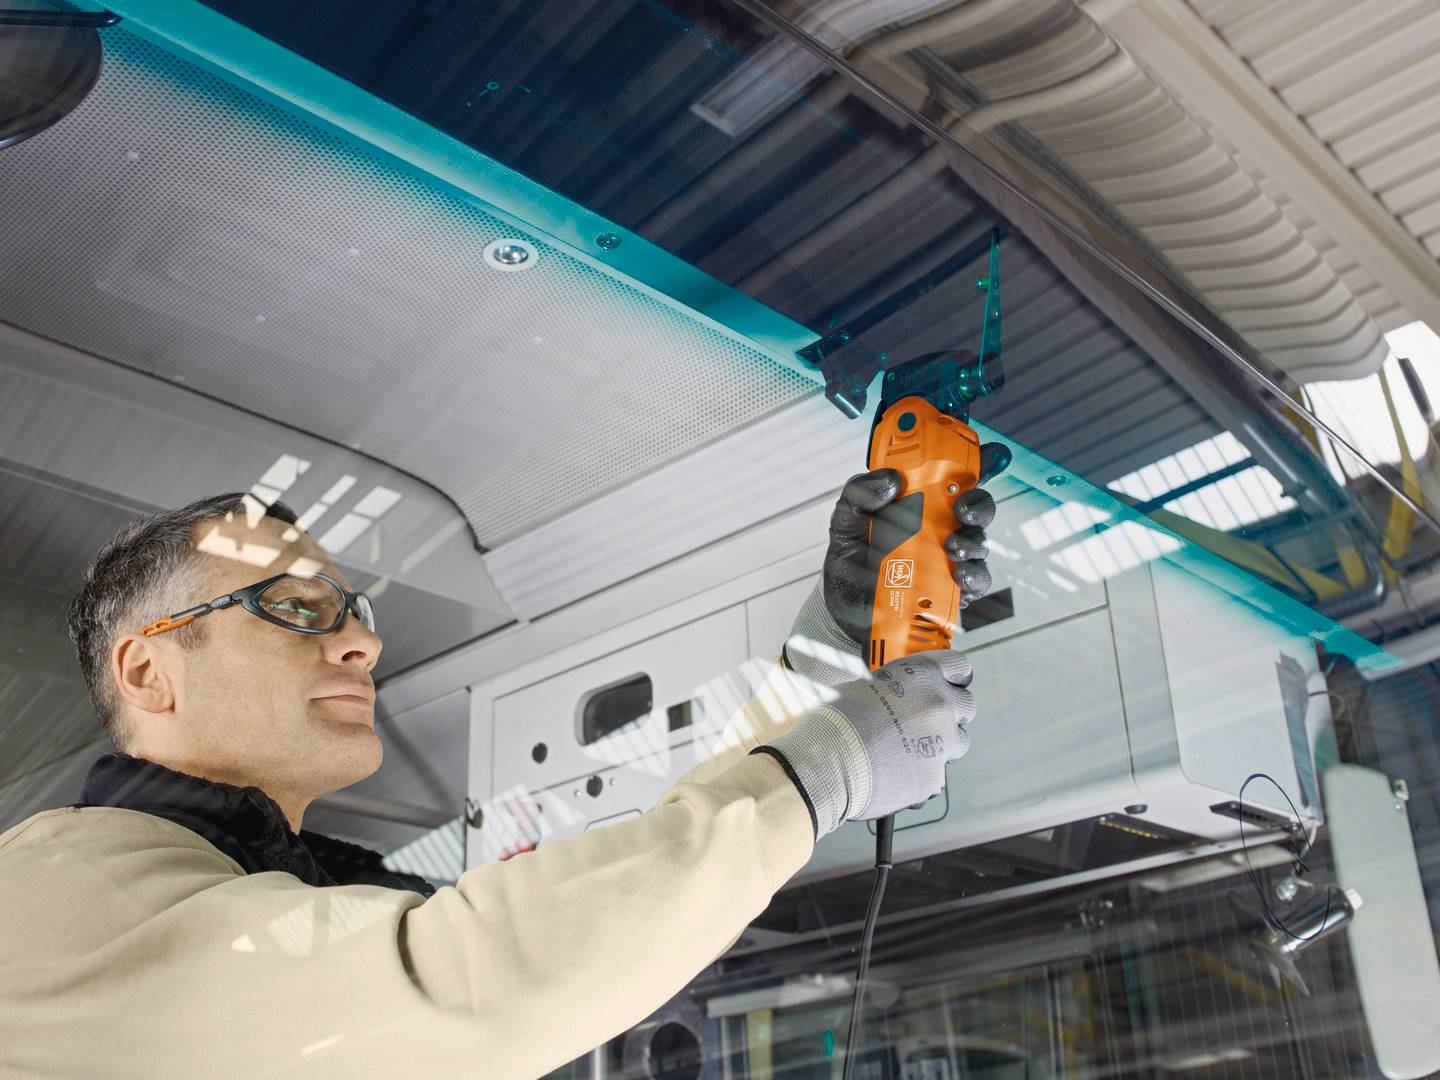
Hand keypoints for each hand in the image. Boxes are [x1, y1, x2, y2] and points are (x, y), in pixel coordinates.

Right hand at [754, 648, 978, 837]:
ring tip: (907, 750)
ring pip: (957, 742)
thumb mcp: (866, 687)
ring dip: (940, 744)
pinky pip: (936, 773)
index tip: (950, 684)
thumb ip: (897, 688)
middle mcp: (939, 705)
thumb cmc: (837, 721)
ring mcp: (941, 742)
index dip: (955, 677)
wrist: (827, 762)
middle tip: (926, 721)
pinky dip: (921, 773)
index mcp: (922, 675)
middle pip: (966, 706)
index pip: (959, 667)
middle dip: (950, 714)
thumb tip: (902, 695)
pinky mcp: (935, 776)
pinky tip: (896, 772)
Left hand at [823, 442, 1010, 644]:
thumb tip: (891, 480)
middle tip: (963, 507)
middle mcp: (938, 528)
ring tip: (953, 547)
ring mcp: (947, 559)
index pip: (951, 475)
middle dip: (979, 502)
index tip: (988, 451)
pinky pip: (976, 579)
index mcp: (916, 504)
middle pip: (976, 505)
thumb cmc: (850, 567)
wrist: (845, 616)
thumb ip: (858, 494)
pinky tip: (960, 575)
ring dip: (973, 540)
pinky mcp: (952, 590)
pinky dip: (974, 575)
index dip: (975, 459)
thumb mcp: (844, 524)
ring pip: (979, 541)